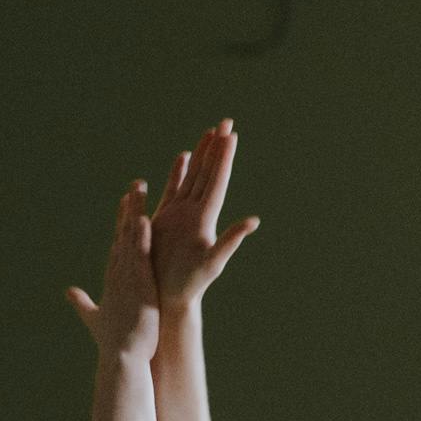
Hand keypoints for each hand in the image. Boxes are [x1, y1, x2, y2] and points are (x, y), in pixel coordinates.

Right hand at [65, 179, 160, 361]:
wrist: (122, 358)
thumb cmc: (113, 342)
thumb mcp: (96, 318)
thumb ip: (83, 303)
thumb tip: (69, 292)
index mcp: (113, 279)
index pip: (118, 243)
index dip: (121, 221)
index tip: (126, 203)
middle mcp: (118, 273)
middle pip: (123, 233)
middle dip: (129, 208)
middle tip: (136, 184)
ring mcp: (127, 277)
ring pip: (131, 238)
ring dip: (135, 212)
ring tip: (141, 189)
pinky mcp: (138, 285)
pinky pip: (140, 256)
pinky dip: (141, 237)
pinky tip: (144, 218)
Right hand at [147, 118, 257, 309]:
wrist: (170, 298)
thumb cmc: (191, 285)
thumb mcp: (212, 262)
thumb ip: (230, 240)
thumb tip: (253, 222)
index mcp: (206, 218)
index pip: (217, 181)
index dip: (224, 158)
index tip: (230, 135)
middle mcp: (196, 212)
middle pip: (208, 173)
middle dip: (216, 148)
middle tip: (226, 121)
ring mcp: (182, 214)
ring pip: (194, 177)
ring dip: (202, 155)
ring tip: (210, 132)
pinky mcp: (167, 220)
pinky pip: (174, 189)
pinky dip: (179, 172)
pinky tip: (184, 157)